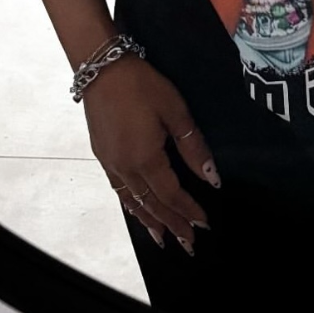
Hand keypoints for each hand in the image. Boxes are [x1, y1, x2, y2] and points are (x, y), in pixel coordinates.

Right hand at [81, 53, 220, 250]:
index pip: (172, 195)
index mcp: (145, 159)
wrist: (102, 68)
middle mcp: (125, 168)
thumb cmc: (142, 85)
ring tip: (163, 239)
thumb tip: (212, 178)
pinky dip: (131, 206)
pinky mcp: (101, 155)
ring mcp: (110, 163)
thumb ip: (193, 147)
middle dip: (172, 225)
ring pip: (133, 202)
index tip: (204, 224)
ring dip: (150, 222)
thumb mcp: (175, 111)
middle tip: (188, 244)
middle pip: (152, 205)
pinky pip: (119, 190)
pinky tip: (137, 211)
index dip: (189, 211)